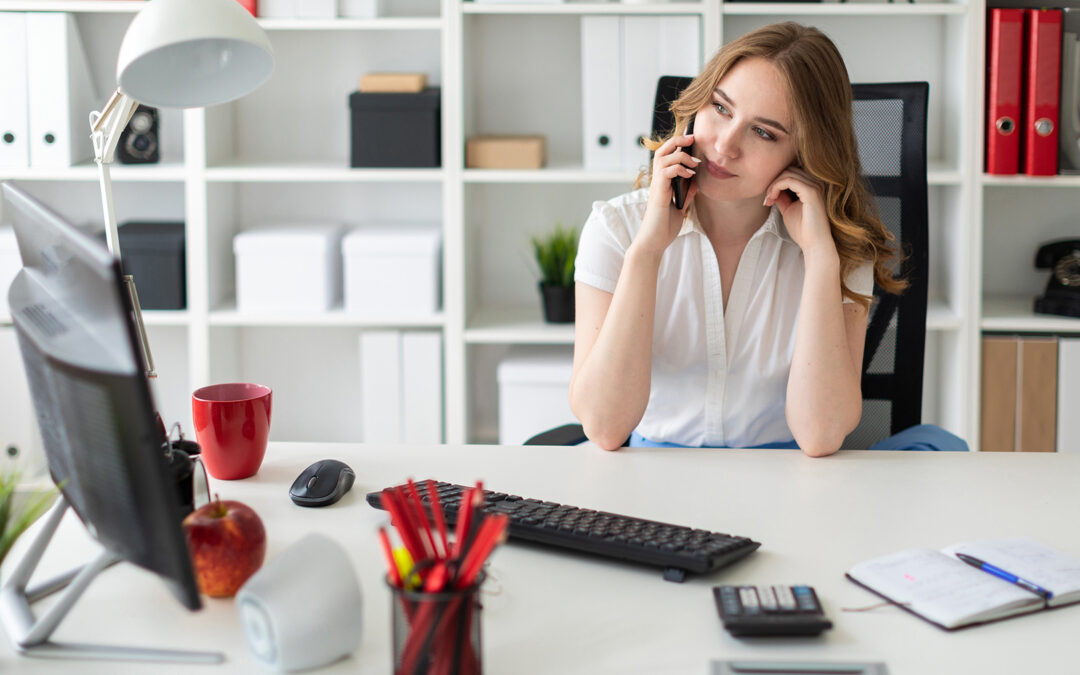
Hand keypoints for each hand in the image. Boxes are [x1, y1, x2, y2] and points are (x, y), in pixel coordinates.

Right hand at [636, 133, 699, 255]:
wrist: (654, 242)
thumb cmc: (664, 227)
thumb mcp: (681, 207)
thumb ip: (686, 194)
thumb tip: (696, 181)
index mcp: (662, 183)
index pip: (666, 156)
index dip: (677, 145)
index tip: (692, 141)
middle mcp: (657, 181)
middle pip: (662, 150)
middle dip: (677, 141)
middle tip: (692, 138)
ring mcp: (657, 186)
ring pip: (663, 157)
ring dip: (681, 155)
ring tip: (694, 162)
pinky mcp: (659, 193)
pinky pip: (666, 171)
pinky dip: (679, 168)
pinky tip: (690, 175)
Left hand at [763, 167, 834, 257]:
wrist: (814, 244)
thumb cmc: (803, 229)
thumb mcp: (788, 209)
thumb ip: (782, 197)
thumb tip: (771, 188)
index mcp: (813, 185)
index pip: (791, 172)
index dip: (776, 181)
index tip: (768, 197)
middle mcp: (816, 182)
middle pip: (788, 170)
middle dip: (773, 182)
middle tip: (767, 198)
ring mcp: (815, 186)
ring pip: (787, 173)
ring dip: (773, 185)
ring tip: (769, 199)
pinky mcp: (812, 192)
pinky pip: (789, 180)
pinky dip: (776, 187)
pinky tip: (772, 198)